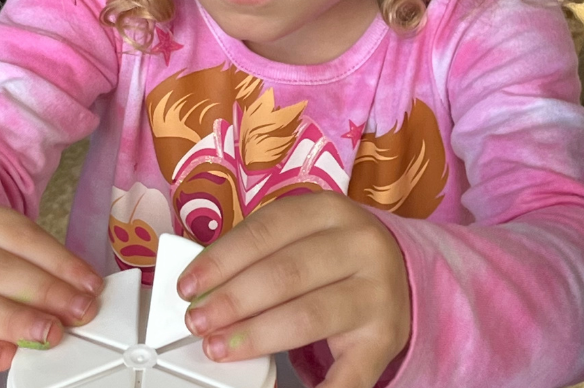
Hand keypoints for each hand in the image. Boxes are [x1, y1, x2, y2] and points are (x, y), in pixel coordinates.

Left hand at [177, 193, 408, 387]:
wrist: (395, 277)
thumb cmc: (330, 259)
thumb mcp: (302, 237)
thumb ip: (257, 257)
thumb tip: (201, 291)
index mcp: (332, 212)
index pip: (269, 230)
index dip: (223, 259)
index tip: (188, 288)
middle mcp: (362, 246)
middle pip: (288, 273)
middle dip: (234, 299)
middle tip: (197, 322)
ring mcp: (377, 293)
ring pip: (309, 315)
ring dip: (256, 334)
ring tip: (219, 347)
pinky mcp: (384, 338)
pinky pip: (348, 372)